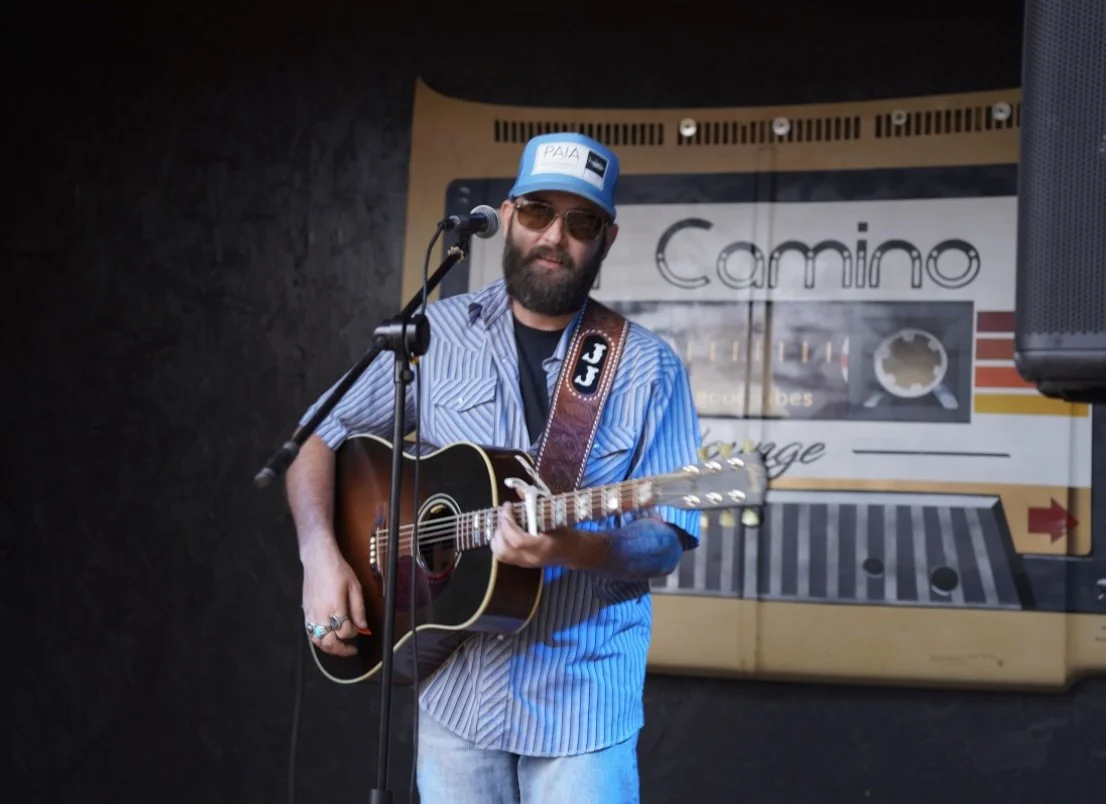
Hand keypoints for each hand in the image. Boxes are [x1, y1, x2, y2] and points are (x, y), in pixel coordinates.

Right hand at [301, 540, 367, 656]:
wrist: (318, 560)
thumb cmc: (338, 570)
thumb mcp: (355, 587)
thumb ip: (359, 609)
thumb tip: (363, 626)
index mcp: (335, 607)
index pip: (345, 631)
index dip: (354, 634)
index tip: (359, 630)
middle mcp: (321, 614)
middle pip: (329, 642)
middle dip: (341, 650)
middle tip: (351, 650)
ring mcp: (311, 614)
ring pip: (317, 641)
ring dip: (329, 648)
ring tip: (340, 647)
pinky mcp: (305, 612)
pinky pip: (310, 633)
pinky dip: (319, 640)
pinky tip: (328, 638)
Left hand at [490, 502, 581, 568]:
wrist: (574, 552)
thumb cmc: (566, 533)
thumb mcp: (555, 516)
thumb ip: (535, 504)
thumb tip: (518, 489)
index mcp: (543, 547)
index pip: (517, 540)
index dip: (507, 522)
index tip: (508, 506)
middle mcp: (532, 558)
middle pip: (504, 549)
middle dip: (500, 529)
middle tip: (504, 514)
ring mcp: (526, 563)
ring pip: (500, 554)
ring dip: (497, 537)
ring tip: (503, 523)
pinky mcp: (522, 564)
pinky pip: (503, 556)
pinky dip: (499, 543)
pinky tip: (505, 532)